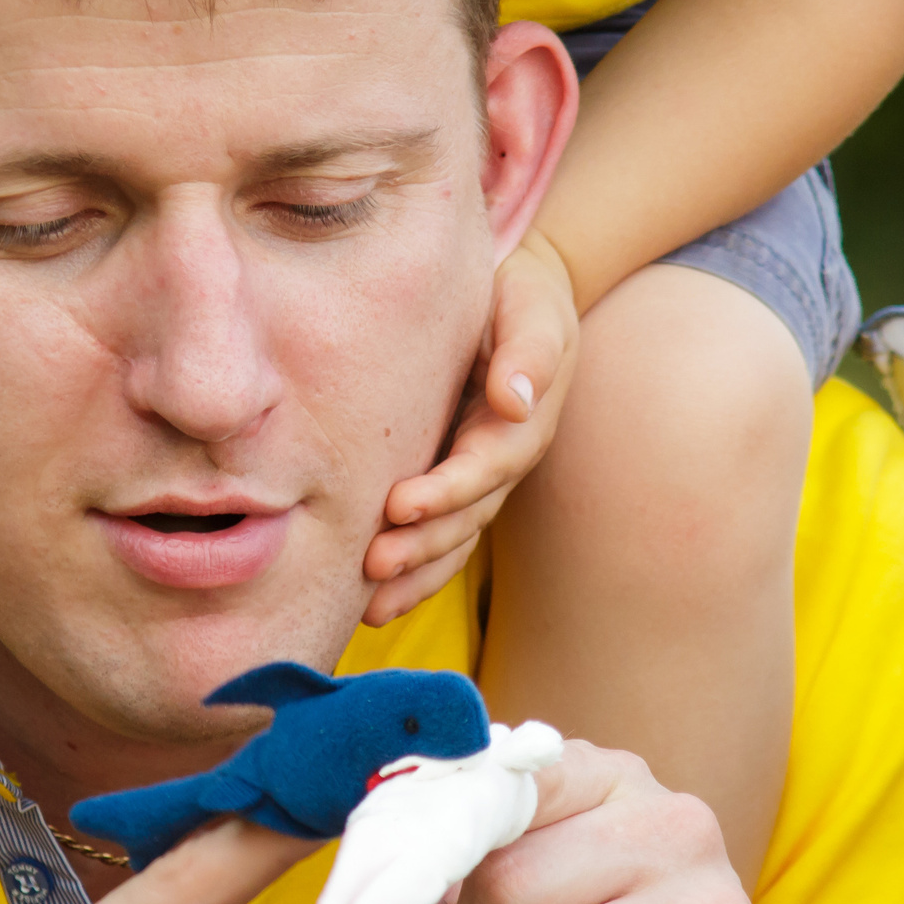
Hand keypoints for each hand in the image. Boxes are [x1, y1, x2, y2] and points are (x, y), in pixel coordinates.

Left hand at [363, 231, 577, 624]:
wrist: (515, 295)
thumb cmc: (520, 297)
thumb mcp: (533, 309)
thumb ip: (529, 351)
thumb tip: (515, 398)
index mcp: (522, 423)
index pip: (486, 467)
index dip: (447, 490)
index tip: (400, 505)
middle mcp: (502, 460)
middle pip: (467, 517)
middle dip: (423, 546)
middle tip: (373, 565)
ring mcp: (479, 478)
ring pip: (453, 540)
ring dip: (416, 576)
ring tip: (370, 607)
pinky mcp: (453, 481)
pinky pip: (438, 536)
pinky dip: (413, 573)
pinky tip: (375, 602)